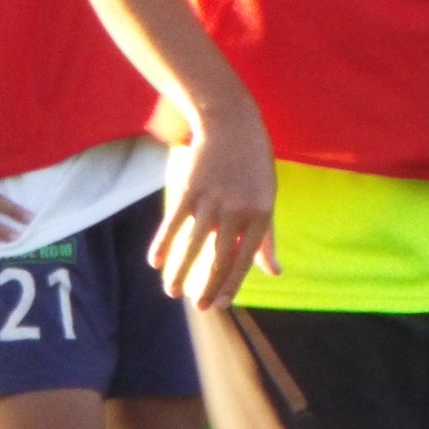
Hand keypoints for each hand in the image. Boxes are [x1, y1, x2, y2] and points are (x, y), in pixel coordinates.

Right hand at [150, 100, 279, 309]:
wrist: (231, 122)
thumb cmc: (254, 163)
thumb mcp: (268, 198)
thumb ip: (267, 238)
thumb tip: (274, 273)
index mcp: (261, 214)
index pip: (245, 259)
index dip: (231, 284)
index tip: (220, 304)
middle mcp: (237, 210)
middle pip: (219, 257)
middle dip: (206, 285)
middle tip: (198, 307)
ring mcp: (211, 199)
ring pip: (193, 245)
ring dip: (181, 272)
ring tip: (172, 292)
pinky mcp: (188, 188)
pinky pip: (173, 222)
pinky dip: (163, 244)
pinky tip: (155, 262)